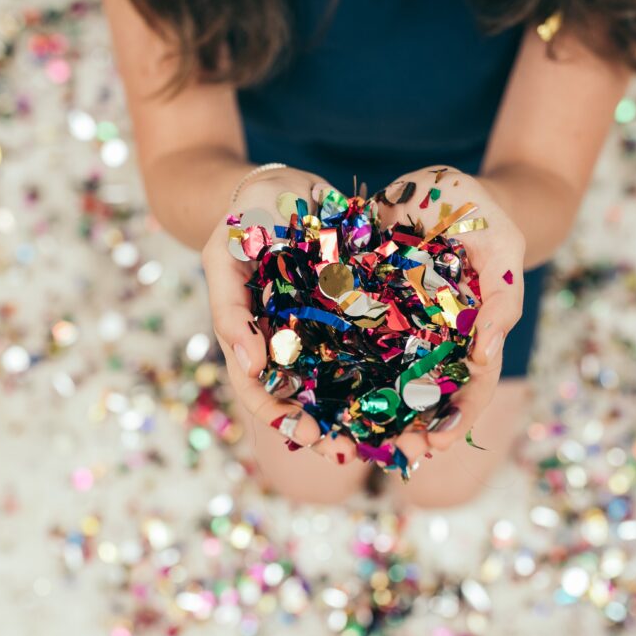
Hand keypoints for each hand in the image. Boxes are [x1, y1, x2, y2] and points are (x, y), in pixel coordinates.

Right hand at [202, 166, 359, 464]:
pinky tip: (411, 392)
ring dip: (360, 413)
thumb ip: (228, 307)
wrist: (280, 185)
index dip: (279, 417)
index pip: (259, 389)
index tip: (306, 435)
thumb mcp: (224, 256)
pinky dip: (385, 373)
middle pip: (301, 397)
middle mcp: (285, 341)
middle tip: (353, 450)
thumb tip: (248, 363)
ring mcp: (318, 328)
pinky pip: (368, 346)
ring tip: (387, 437)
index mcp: (252, 337)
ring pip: (338, 381)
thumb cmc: (243, 218)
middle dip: (326, 429)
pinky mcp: (352, 310)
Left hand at [373, 166, 525, 463]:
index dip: (461, 415)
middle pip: (431, 391)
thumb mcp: (502, 246)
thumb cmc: (482, 214)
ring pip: (391, 376)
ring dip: (380, 412)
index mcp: (475, 330)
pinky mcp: (366, 304)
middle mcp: (438, 335)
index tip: (442, 441)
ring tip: (360, 442)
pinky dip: (346, 370)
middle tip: (399, 453)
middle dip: (417, 426)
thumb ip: (502, 298)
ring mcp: (402, 323)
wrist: (443, 186)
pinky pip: (355, 342)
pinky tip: (328, 396)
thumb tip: (486, 357)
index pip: (475, 382)